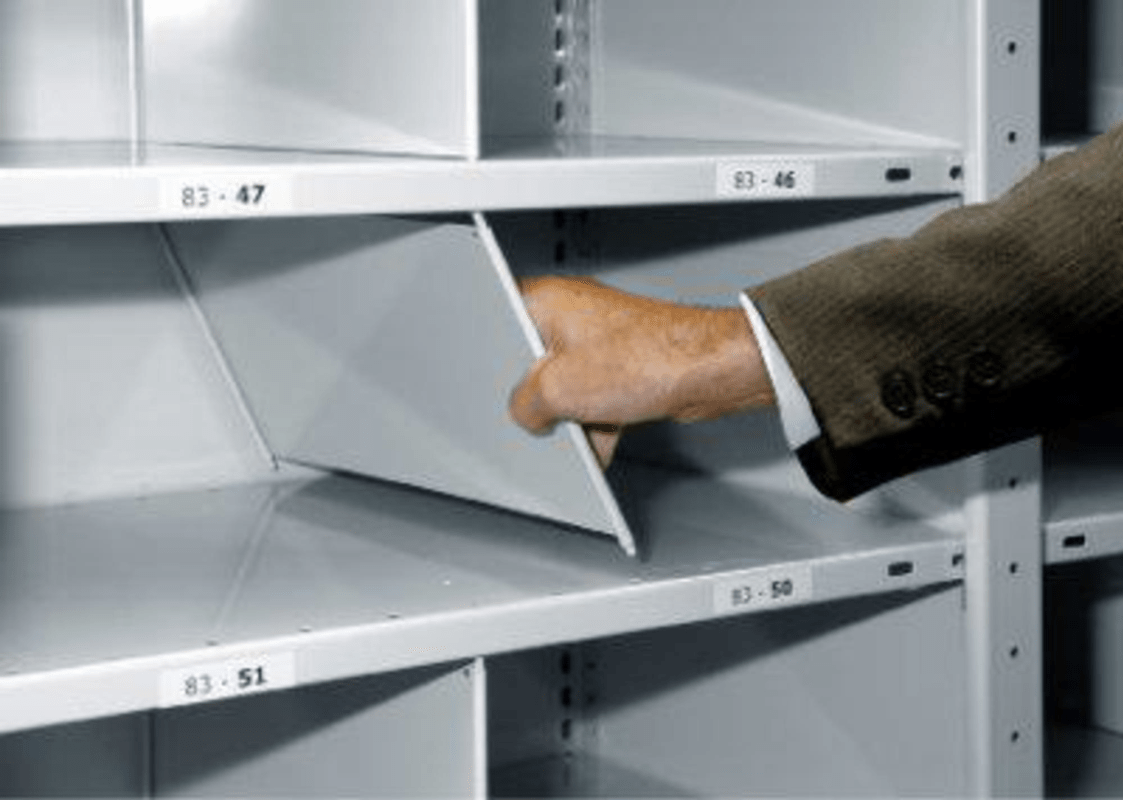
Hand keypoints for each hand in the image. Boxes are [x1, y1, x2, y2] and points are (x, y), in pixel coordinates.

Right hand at [509, 276, 775, 466]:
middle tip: (541, 415)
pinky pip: (592, 397)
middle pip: (531, 365)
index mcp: (545, 301)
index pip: (495, 324)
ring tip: (581, 428)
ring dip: (569, 416)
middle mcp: (570, 315)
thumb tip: (525, 414)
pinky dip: (595, 419)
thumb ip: (523, 404)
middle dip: (537, 399)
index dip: (490, 359)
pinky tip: (601, 438)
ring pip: (565, 385)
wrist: (709, 369)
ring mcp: (598, 339)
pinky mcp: (620, 363)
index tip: (490, 386)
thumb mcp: (558, 389)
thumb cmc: (652, 357)